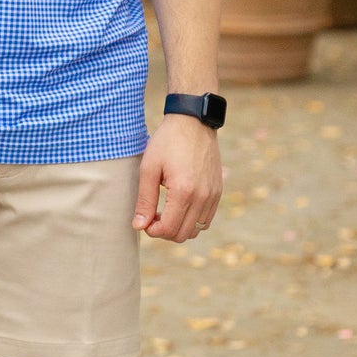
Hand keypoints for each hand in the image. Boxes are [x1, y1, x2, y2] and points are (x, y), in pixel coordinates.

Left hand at [132, 116, 222, 241]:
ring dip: (179, 227)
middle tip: (153, 216)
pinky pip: (207, 219)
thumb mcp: (149, 168)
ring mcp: (213, 195)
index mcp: (184, 191)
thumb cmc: (168, 142)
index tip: (144, 221)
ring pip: (196, 229)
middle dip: (164, 231)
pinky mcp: (218, 191)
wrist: (193, 122)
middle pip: (182, 234)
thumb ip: (145, 200)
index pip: (169, 229)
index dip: (152, 231)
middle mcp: (203, 197)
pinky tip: (179, 206)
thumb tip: (139, 226)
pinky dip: (192, 220)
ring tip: (166, 211)